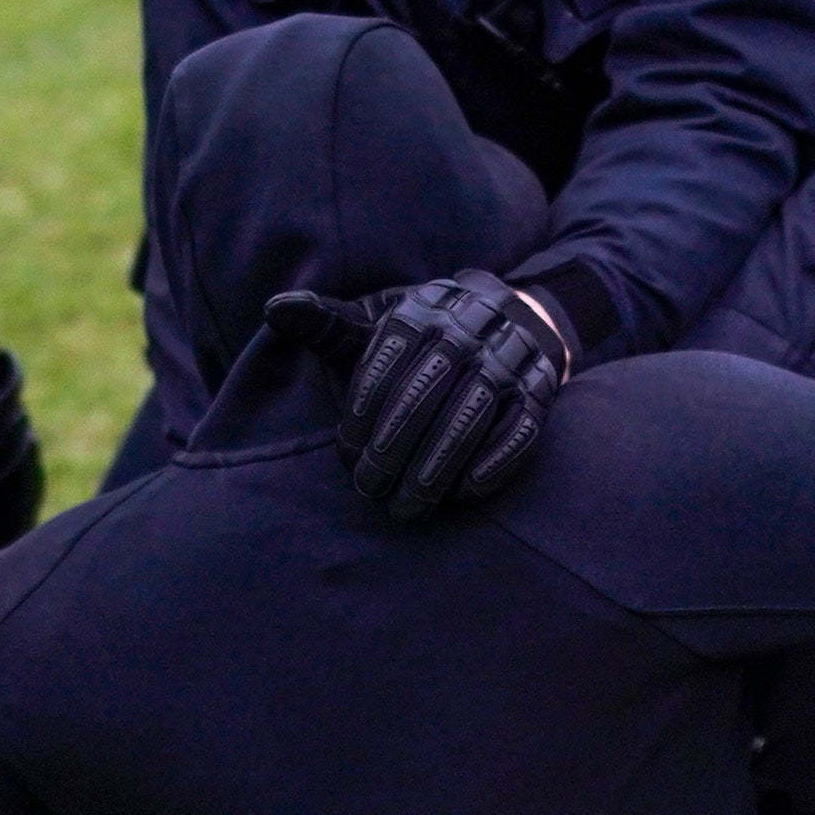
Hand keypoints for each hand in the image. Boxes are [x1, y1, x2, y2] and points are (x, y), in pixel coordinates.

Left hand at [327, 269, 572, 519]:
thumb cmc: (425, 336)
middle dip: (391, 449)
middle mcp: (466, 330)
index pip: (384, 364)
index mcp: (420, 311)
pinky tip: (461, 495)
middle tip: (369, 490)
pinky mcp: (539, 391)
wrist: (512, 317)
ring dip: (435, 468)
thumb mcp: (378, 323)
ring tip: (405, 507)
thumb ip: (328, 326)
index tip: (345, 456)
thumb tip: (275, 308)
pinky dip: (491, 465)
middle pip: (424, 393)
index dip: (361, 416)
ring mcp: (507, 360)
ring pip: (469, 416)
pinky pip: (518, 432)